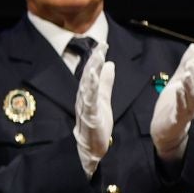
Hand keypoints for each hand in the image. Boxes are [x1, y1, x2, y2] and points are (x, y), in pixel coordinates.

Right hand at [73, 43, 115, 165]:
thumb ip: (106, 82)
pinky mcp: (90, 118)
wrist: (91, 148)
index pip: (91, 73)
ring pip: (87, 88)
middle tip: (101, 46)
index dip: (96, 58)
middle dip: (93, 61)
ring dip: (91, 73)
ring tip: (96, 59)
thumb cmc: (96, 125)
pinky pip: (90, 103)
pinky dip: (91, 91)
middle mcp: (83, 98)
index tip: (104, 44)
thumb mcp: (104, 100)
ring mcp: (85, 108)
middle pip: (88, 77)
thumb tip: (109, 64)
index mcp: (88, 94)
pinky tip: (93, 82)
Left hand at [151, 43, 193, 156]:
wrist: (163, 129)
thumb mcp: (177, 81)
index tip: (193, 59)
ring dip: (190, 85)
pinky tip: (177, 89)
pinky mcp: (177, 119)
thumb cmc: (172, 104)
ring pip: (193, 98)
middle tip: (190, 64)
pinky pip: (182, 109)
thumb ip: (185, 66)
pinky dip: (181, 98)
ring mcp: (187, 111)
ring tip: (187, 74)